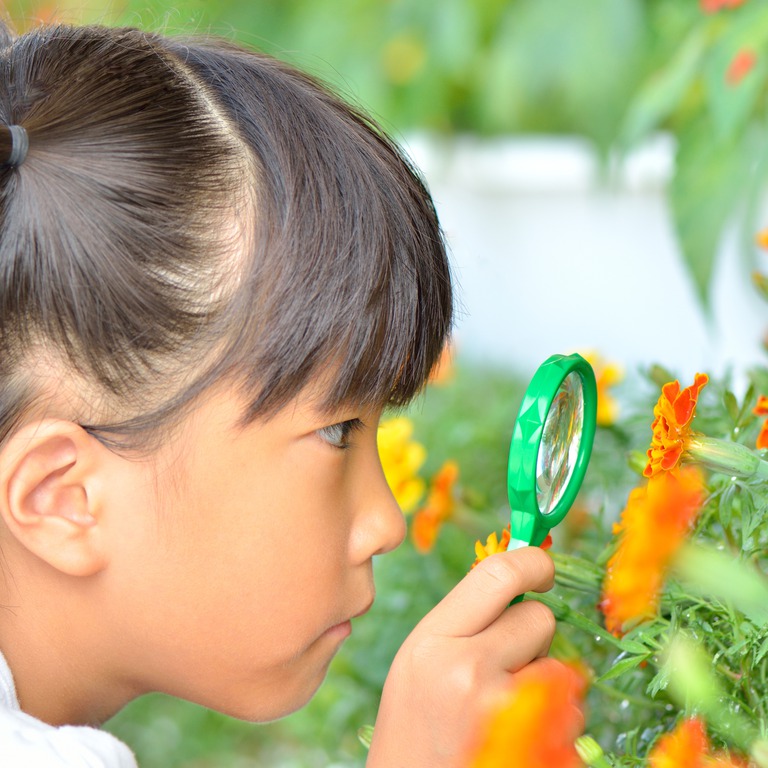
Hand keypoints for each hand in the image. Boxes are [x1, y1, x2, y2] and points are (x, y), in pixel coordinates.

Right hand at [367, 547, 558, 766]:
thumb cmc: (414, 726)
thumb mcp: (421, 659)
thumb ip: (464, 619)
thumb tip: (519, 576)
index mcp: (432, 640)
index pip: (497, 574)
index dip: (532, 562)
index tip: (543, 569)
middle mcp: (466, 670)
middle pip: (539, 617)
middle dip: (532, 634)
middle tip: (504, 661)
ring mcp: (502, 713)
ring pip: (559, 665)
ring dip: (542, 680)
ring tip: (500, 707)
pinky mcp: (531, 748)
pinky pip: (571, 713)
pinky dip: (554, 720)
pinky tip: (515, 736)